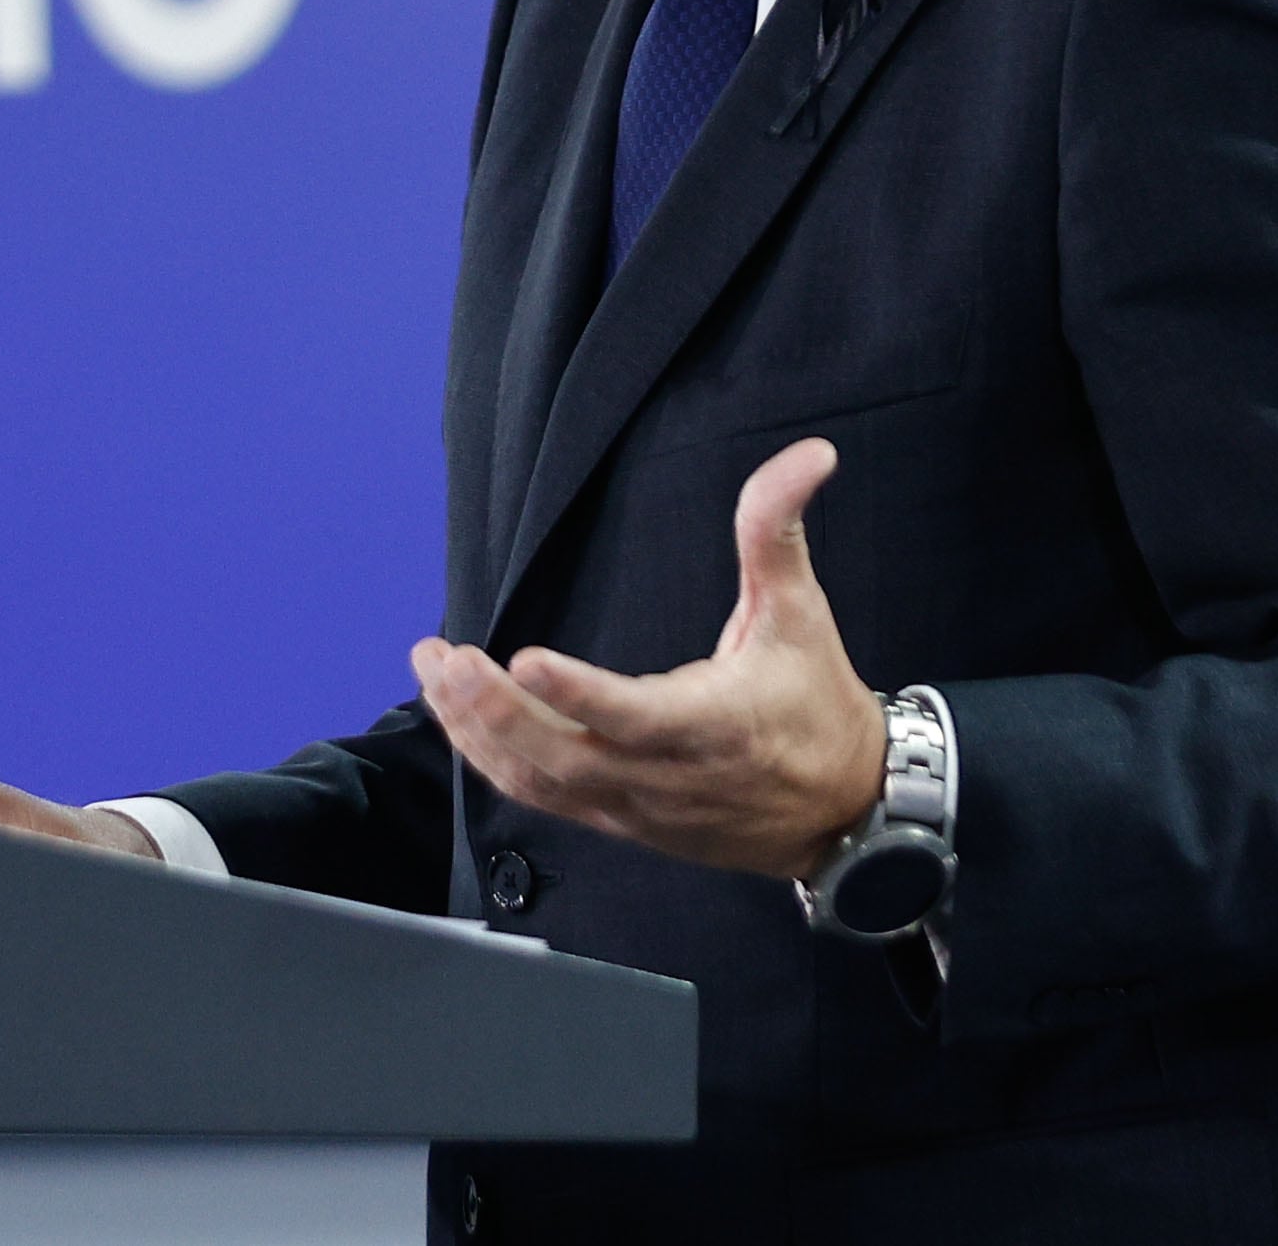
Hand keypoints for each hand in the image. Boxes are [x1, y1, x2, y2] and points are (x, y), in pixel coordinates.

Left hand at [413, 437, 884, 880]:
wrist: (844, 810)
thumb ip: (778, 532)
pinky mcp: (620, 822)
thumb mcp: (802, 614)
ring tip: (433, 672)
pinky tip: (458, 717)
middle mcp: (665, 776)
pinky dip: (494, 761)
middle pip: (564, 757)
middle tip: (443, 656)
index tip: (525, 658)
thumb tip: (808, 454)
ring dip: (478, 732)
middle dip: (494, 709)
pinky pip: (544, 800)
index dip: (578, 694)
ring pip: (542, 783)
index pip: (634, 716)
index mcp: (711, 725)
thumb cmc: (817, 705)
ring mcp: (636, 807)